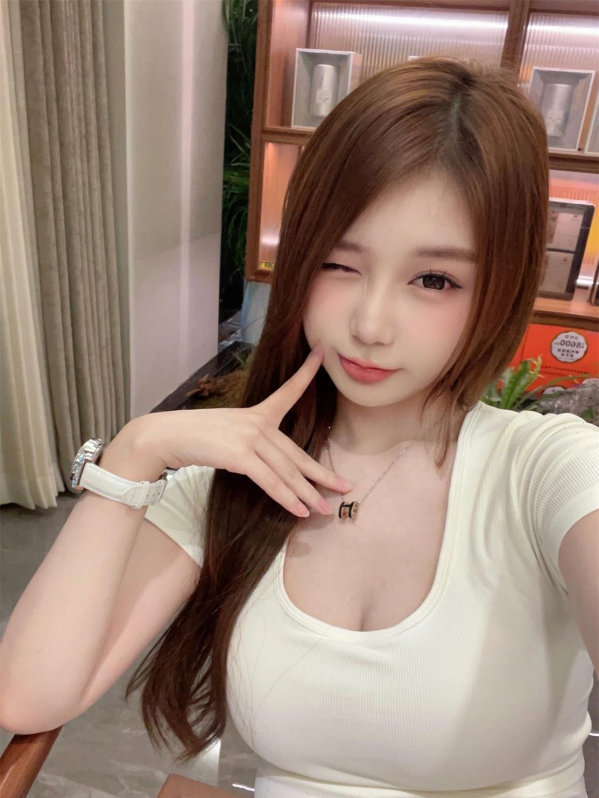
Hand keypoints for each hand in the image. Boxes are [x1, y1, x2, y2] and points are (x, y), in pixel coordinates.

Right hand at [143, 344, 354, 517]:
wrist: (166, 437)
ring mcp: (250, 437)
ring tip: (323, 509)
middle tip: (346, 486)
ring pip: (287, 471)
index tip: (321, 354)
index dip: (306, 372)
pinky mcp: (241, 455)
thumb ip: (251, 446)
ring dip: (307, 494)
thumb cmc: (194, 437)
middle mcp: (258, 423)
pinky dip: (286, 498)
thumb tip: (270, 468)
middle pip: (297, 453)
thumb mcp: (228, 434)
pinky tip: (300, 510)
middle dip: (322, 474)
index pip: (288, 391)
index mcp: (257, 413)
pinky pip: (270, 481)